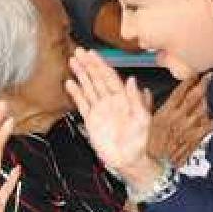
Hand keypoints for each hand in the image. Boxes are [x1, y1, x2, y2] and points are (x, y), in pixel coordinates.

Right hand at [65, 49, 155, 183]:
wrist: (128, 160)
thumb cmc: (140, 141)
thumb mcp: (143, 120)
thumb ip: (137, 100)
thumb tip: (133, 81)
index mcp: (123, 98)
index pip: (110, 76)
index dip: (100, 64)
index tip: (92, 54)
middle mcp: (110, 101)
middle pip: (97, 78)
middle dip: (88, 64)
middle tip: (78, 51)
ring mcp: (100, 109)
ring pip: (88, 87)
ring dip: (81, 74)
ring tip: (72, 61)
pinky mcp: (92, 120)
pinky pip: (82, 103)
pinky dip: (76, 93)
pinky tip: (70, 83)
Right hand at [147, 74, 212, 166]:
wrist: (157, 167)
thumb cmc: (148, 147)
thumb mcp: (142, 124)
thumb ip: (144, 105)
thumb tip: (145, 92)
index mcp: (165, 113)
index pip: (179, 93)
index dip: (188, 82)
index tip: (194, 74)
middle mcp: (179, 119)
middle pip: (194, 98)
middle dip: (203, 85)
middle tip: (210, 77)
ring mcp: (189, 129)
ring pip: (203, 110)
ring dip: (208, 100)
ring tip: (212, 93)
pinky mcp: (195, 140)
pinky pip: (208, 127)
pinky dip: (212, 120)